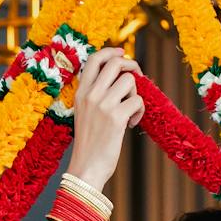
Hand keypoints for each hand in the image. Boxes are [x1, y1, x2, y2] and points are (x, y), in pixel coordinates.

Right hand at [65, 47, 145, 190]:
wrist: (85, 168)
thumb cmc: (89, 144)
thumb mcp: (85, 114)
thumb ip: (96, 95)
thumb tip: (120, 78)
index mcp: (81, 93)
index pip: (94, 59)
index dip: (111, 51)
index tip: (122, 53)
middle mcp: (90, 95)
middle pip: (116, 63)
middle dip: (132, 66)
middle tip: (138, 78)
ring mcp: (102, 105)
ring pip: (130, 80)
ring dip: (136, 94)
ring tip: (131, 111)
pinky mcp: (116, 117)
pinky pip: (138, 100)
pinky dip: (140, 111)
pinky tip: (132, 124)